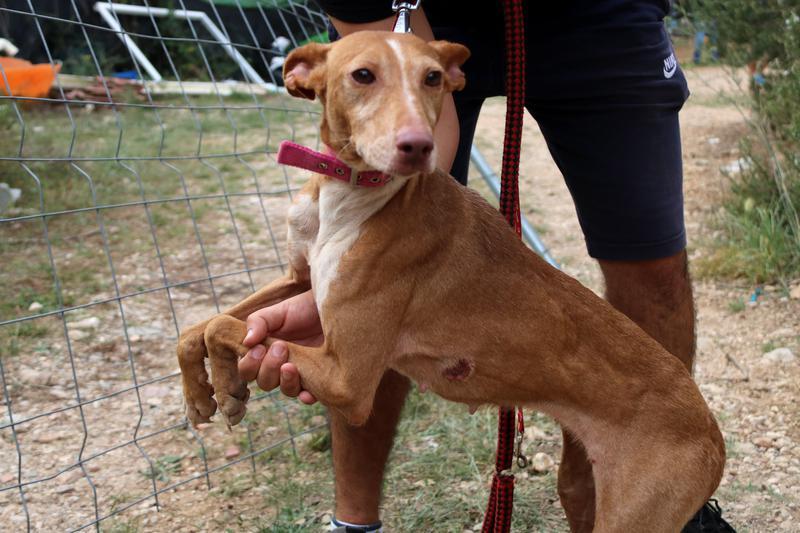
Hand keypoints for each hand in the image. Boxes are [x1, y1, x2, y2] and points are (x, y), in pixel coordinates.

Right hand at [237, 289, 321, 403]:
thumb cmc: (303, 308)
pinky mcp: (320, 378)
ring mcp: (300, 373)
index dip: (250, 364)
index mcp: (264, 352)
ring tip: (291, 365)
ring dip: (286, 381)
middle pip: (265, 382)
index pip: (248, 369)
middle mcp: (280, 366)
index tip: (259, 348)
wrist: (333, 306)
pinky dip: (307, 396)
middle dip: (268, 368)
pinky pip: (310, 395)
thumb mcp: (279, 311)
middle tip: (281, 347)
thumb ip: (259, 322)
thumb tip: (246, 341)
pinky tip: (308, 392)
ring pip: (286, 390)